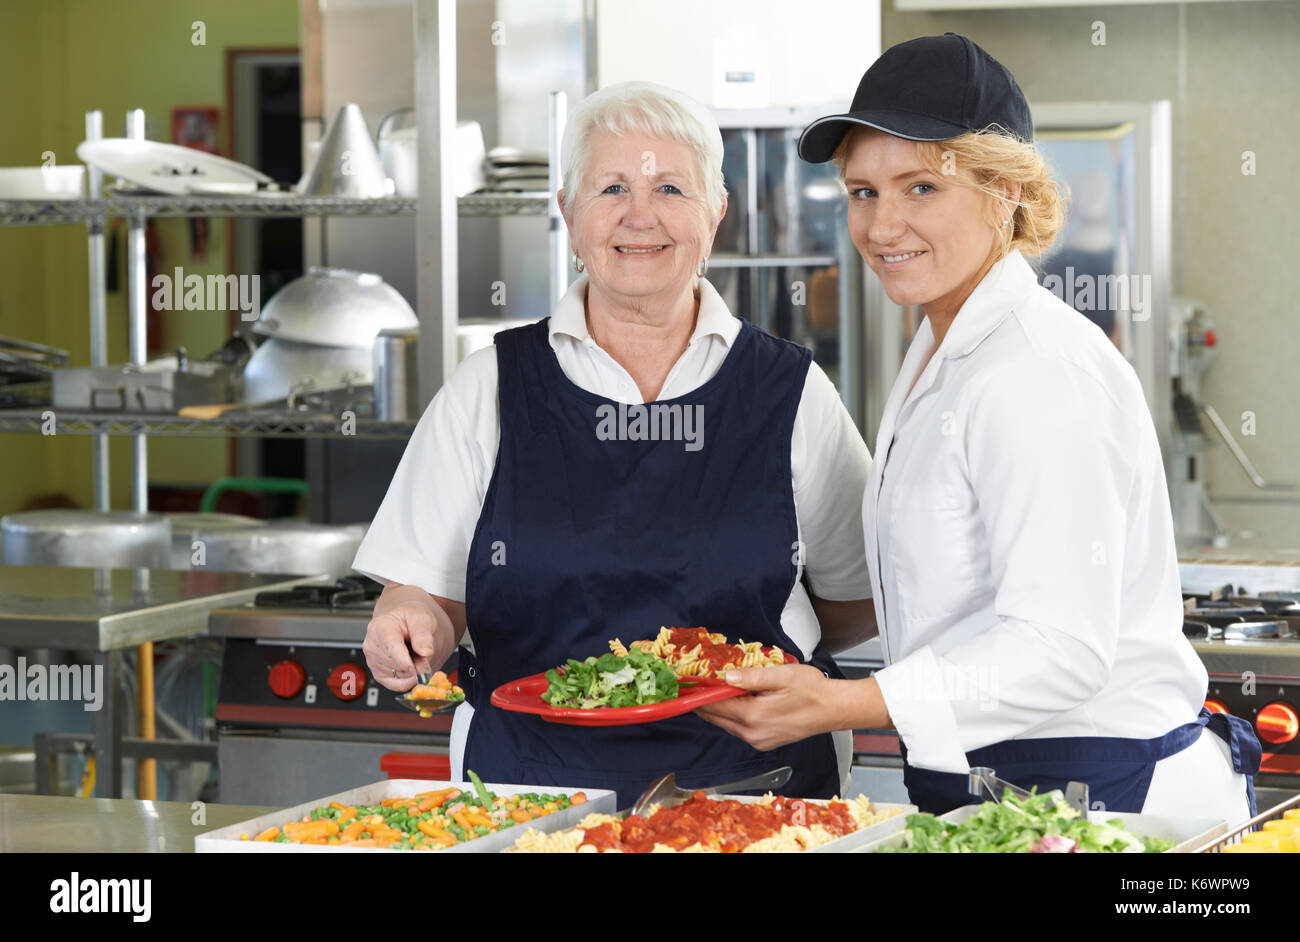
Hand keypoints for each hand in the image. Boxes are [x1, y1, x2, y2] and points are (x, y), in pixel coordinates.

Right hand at [362, 585, 456, 691]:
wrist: (406, 624)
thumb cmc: (411, 620)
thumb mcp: (422, 619)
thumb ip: (424, 635)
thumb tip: (425, 652)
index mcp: (380, 627)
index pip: (391, 649)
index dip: (407, 661)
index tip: (419, 666)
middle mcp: (372, 644)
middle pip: (397, 665)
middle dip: (416, 663)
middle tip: (423, 652)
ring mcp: (373, 660)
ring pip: (399, 676)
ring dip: (413, 671)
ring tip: (414, 655)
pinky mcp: (378, 674)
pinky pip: (396, 685)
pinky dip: (409, 681)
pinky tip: (412, 669)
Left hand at [694, 664, 843, 751]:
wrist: (834, 709)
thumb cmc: (812, 690)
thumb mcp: (780, 675)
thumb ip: (750, 676)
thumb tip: (725, 676)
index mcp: (754, 717)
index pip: (714, 707)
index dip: (697, 694)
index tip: (685, 683)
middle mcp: (752, 734)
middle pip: (716, 718)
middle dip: (703, 700)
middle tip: (693, 683)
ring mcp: (758, 740)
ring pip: (726, 723)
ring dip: (717, 707)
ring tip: (712, 687)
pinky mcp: (764, 741)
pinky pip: (738, 728)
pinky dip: (731, 714)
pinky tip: (733, 699)